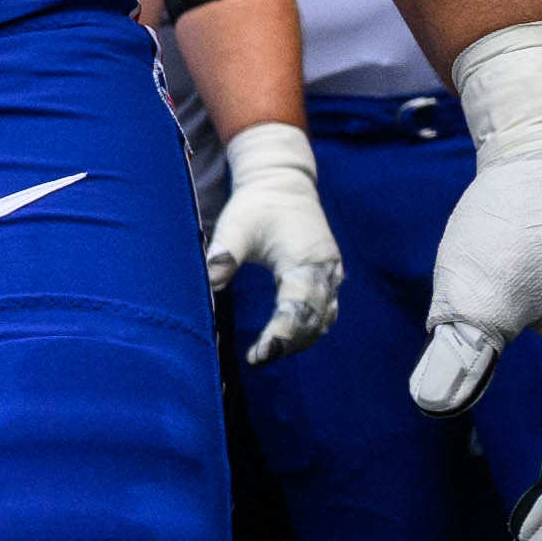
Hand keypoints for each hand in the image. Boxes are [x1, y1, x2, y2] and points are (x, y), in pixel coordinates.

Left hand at [199, 116, 343, 360]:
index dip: (281, 333)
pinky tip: (286, 340)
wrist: (283, 183)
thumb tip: (210, 283)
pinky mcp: (328, 276)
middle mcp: (325, 269)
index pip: (297, 305)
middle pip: (314, 318)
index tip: (260, 354)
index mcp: (304, 257)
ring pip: (323, 318)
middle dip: (289, 342)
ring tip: (268, 353)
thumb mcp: (235, 225)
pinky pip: (326, 311)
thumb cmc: (257, 205)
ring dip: (300, 339)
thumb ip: (224, 254)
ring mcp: (331, 273)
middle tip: (259, 357)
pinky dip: (309, 328)